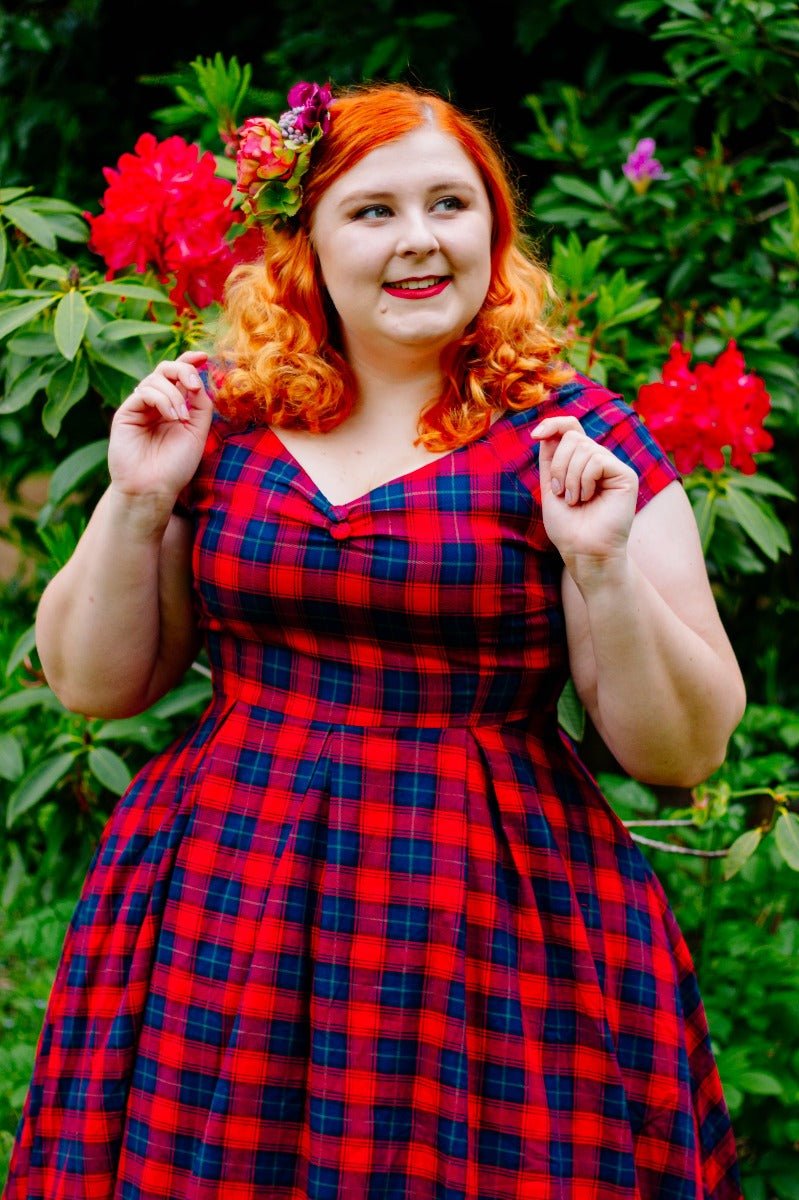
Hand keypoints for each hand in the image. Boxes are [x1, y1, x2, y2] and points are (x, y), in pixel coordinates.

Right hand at [108, 351, 213, 500]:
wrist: (154, 488)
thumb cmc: (176, 465)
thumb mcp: (197, 431)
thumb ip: (200, 404)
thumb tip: (198, 379)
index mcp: (173, 406)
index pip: (179, 376)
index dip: (189, 361)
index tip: (204, 356)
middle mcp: (156, 404)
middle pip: (166, 369)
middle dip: (183, 370)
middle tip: (194, 386)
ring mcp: (140, 407)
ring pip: (156, 378)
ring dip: (174, 394)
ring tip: (181, 418)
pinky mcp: (126, 412)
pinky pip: (144, 392)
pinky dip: (162, 399)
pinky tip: (171, 417)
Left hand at [531, 415, 638, 571]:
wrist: (583, 551)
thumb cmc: (567, 526)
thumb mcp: (550, 487)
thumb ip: (550, 458)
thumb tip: (547, 431)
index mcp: (581, 462)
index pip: (570, 427)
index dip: (553, 424)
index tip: (535, 435)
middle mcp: (598, 461)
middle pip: (572, 437)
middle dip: (558, 466)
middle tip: (561, 493)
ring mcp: (613, 467)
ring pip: (583, 447)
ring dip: (570, 478)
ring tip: (575, 501)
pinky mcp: (625, 475)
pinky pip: (597, 460)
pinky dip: (584, 480)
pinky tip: (587, 498)